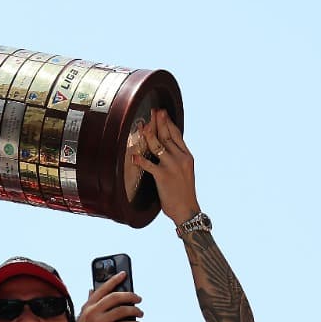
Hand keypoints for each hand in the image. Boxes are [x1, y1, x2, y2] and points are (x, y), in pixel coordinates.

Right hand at [75, 271, 143, 321]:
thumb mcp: (85, 318)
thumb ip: (90, 304)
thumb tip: (92, 290)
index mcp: (87, 307)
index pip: (102, 288)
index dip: (114, 280)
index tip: (124, 274)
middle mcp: (92, 312)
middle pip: (115, 297)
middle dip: (130, 296)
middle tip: (139, 298)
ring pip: (123, 310)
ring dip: (135, 311)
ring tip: (140, 314)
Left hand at [131, 109, 199, 225]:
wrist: (187, 209)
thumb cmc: (184, 193)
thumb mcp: (185, 171)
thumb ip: (178, 159)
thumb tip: (169, 149)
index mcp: (187, 156)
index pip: (177, 135)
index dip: (169, 122)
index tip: (162, 113)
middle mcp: (181, 158)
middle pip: (167, 136)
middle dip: (159, 122)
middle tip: (153, 111)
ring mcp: (172, 167)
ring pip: (158, 146)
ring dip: (149, 135)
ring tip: (142, 126)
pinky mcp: (163, 176)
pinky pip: (149, 165)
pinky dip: (140, 160)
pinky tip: (133, 155)